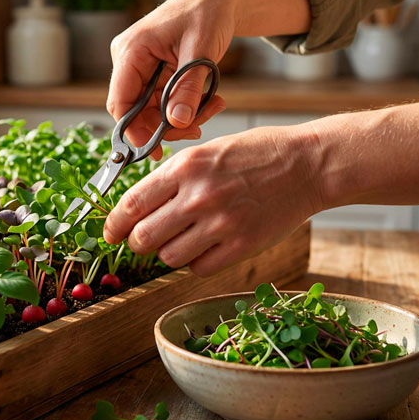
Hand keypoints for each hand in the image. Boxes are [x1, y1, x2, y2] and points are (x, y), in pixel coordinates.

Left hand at [102, 126, 322, 275]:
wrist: (309, 164)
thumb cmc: (258, 154)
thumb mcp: (208, 151)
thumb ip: (174, 177)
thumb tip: (140, 206)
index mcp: (186, 167)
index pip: (132, 204)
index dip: (114, 225)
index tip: (110, 234)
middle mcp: (198, 196)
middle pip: (144, 237)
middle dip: (138, 243)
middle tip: (144, 241)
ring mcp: (221, 223)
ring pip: (168, 257)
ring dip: (168, 254)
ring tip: (182, 240)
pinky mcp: (242, 245)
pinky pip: (199, 268)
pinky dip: (196, 263)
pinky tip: (206, 247)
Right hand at [106, 0, 310, 159]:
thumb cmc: (207, 12)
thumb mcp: (201, 51)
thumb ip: (187, 88)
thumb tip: (176, 123)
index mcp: (131, 50)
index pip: (120, 102)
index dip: (134, 130)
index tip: (154, 150)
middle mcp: (129, 60)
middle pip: (135, 110)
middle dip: (165, 126)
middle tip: (197, 129)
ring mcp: (141, 67)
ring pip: (151, 109)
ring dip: (180, 117)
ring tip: (213, 107)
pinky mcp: (154, 73)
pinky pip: (163, 101)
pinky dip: (184, 106)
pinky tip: (208, 101)